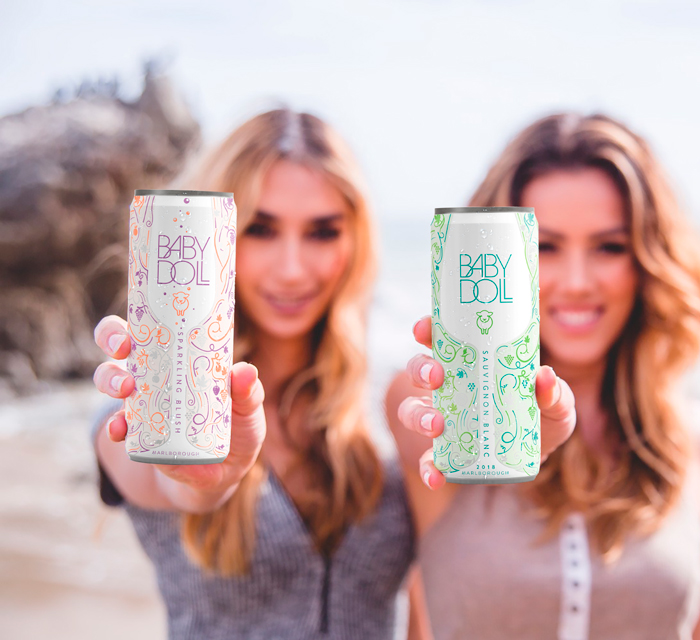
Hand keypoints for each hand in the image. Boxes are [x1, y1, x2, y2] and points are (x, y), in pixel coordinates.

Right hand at [93, 315, 265, 498]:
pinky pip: (117, 425)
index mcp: (179, 355)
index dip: (142, 312)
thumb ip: (249, 391)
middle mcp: (153, 372)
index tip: (140, 314)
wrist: (224, 472)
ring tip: (125, 388)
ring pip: (110, 379)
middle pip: (120, 344)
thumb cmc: (237, 427)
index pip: (153, 325)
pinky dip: (115, 426)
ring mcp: (141, 402)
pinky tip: (120, 429)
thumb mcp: (248, 408)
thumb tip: (245, 372)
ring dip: (111, 380)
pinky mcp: (137, 434)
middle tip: (124, 348)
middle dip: (113, 339)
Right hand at [397, 315, 575, 489]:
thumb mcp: (556, 404)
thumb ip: (555, 393)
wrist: (537, 456)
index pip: (439, 339)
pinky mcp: (444, 453)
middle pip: (418, 370)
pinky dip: (426, 468)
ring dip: (417, 415)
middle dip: (420, 369)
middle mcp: (447, 388)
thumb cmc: (541, 416)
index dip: (426, 330)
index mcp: (467, 363)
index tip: (425, 329)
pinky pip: (426, 460)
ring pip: (412, 410)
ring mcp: (441, 420)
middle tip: (436, 377)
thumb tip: (544, 375)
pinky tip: (435, 476)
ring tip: (436, 425)